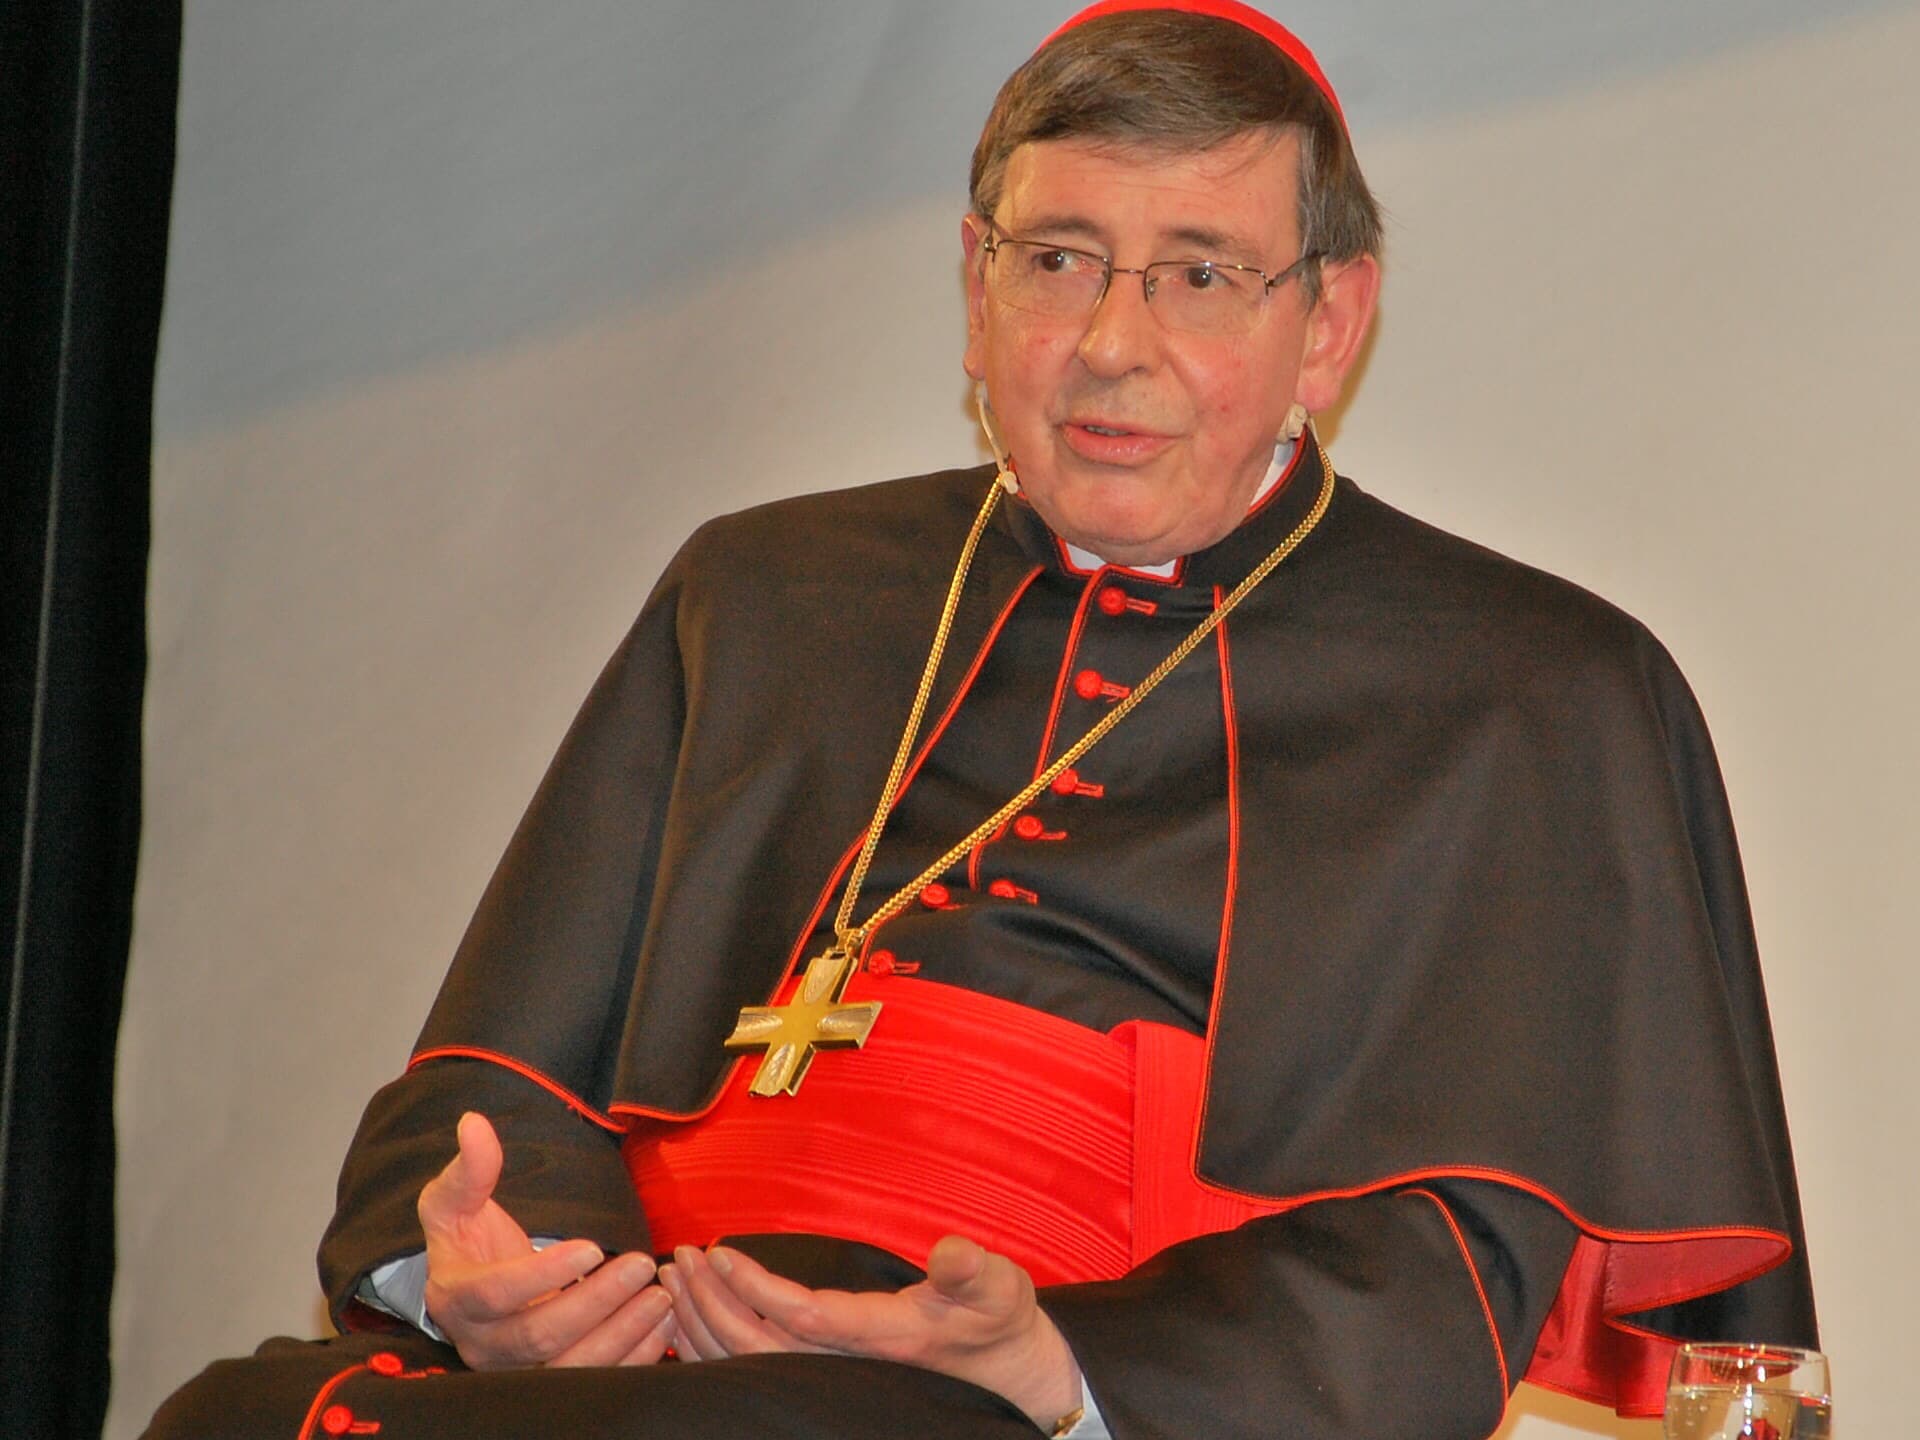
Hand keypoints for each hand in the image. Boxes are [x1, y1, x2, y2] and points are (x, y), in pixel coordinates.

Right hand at [416, 1111, 672, 1368]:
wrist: (469, 1291)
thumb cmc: (466, 1240)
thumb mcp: (454, 1203)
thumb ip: (468, 1169)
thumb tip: (474, 1124)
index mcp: (457, 1298)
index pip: (496, 1294)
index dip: (543, 1274)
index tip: (593, 1246)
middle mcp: (485, 1344)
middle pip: (541, 1334)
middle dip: (597, 1301)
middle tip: (643, 1264)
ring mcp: (519, 1369)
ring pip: (571, 1367)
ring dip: (623, 1333)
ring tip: (661, 1295)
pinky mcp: (552, 1380)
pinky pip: (594, 1380)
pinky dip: (634, 1356)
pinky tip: (664, 1323)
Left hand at [662, 1235, 1082, 1428]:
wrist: (1013, 1380)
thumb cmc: (1000, 1325)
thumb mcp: (1000, 1288)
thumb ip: (973, 1269)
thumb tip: (952, 1251)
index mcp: (883, 1340)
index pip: (802, 1318)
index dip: (756, 1288)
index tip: (718, 1252)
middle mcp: (847, 1367)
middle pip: (758, 1348)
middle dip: (711, 1303)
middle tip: (678, 1257)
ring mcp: (833, 1379)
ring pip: (751, 1366)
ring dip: (705, 1325)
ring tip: (676, 1281)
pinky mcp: (828, 1379)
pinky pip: (759, 1371)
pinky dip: (718, 1348)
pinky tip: (696, 1318)